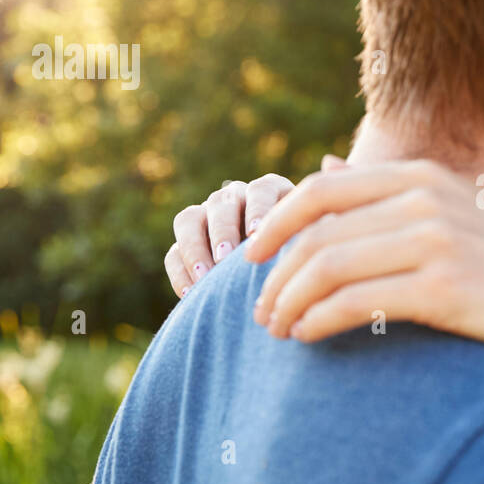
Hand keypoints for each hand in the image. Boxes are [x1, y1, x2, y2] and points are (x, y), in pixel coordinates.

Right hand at [164, 172, 295, 295]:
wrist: (281, 278)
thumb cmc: (303, 257)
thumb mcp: (309, 242)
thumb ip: (307, 239)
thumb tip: (300, 243)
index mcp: (269, 192)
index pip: (261, 190)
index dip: (259, 210)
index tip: (257, 233)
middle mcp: (235, 197)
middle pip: (221, 203)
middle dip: (223, 231)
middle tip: (226, 257)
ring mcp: (206, 217)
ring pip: (189, 220)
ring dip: (194, 249)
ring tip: (204, 277)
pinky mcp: (186, 243)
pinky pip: (174, 252)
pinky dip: (180, 272)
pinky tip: (191, 293)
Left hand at [245, 159, 483, 400]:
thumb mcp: (455, 216)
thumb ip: (392, 198)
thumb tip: (325, 170)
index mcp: (422, 178)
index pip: (320, 191)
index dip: (276, 224)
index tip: (251, 260)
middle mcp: (425, 200)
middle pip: (315, 233)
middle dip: (274, 274)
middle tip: (258, 311)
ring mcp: (436, 240)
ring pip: (327, 267)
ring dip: (289, 302)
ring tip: (277, 331)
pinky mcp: (446, 286)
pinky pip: (355, 302)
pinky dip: (318, 320)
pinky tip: (308, 338)